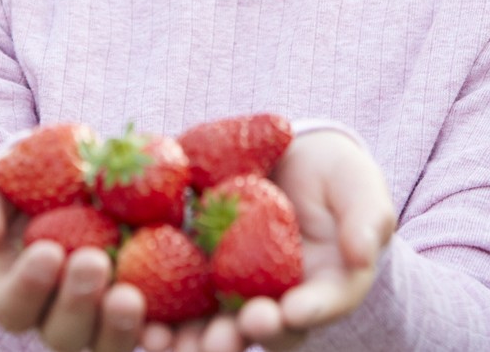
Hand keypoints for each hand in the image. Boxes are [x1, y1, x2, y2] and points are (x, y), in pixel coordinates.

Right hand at [0, 153, 146, 350]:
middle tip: (92, 262)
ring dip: (116, 326)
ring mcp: (101, 316)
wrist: (82, 177)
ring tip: (128, 296)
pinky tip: (164, 327)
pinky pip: (150, 332)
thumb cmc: (28, 183)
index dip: (28, 286)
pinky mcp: (143, 306)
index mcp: (14, 288)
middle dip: (75, 301)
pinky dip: (157, 332)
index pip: (12, 305)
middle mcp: (57, 313)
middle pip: (61, 333)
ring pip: (104, 342)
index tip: (48, 251)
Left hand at [139, 129, 395, 351]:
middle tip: (215, 341)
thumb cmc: (338, 180)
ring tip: (159, 340)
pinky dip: (146, 298)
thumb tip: (363, 253)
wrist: (294, 157)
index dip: (297, 317)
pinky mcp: (188, 264)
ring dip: (181, 337)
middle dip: (229, 340)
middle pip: (248, 332)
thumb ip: (367, 222)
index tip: (281, 314)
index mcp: (317, 292)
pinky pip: (165, 289)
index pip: (309, 312)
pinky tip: (122, 298)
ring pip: (201, 323)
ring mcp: (227, 288)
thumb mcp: (362, 193)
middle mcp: (269, 300)